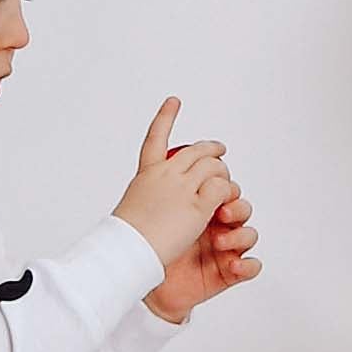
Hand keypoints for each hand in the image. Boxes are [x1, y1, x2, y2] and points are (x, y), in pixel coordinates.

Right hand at [116, 98, 232, 272]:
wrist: (128, 250)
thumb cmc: (125, 238)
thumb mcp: (132, 208)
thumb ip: (147, 199)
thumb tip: (150, 203)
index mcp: (147, 174)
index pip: (156, 139)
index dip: (165, 118)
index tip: (173, 101)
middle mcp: (166, 175)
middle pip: (196, 151)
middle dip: (211, 149)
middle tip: (219, 150)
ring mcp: (183, 188)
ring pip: (213, 166)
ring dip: (222, 172)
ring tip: (225, 182)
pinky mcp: (199, 205)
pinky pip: (222, 188)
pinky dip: (226, 192)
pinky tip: (224, 202)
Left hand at [149, 177, 259, 322]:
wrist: (139, 277)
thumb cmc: (148, 241)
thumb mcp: (162, 201)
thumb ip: (183, 177)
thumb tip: (200, 151)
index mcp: (197, 203)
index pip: (222, 184)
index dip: (224, 181)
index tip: (216, 181)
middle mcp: (211, 223)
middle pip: (240, 206)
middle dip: (236, 205)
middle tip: (221, 211)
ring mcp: (220, 247)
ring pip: (248, 233)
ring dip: (239, 234)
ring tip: (218, 241)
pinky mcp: (225, 271)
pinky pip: (250, 266)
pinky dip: (247, 265)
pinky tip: (233, 264)